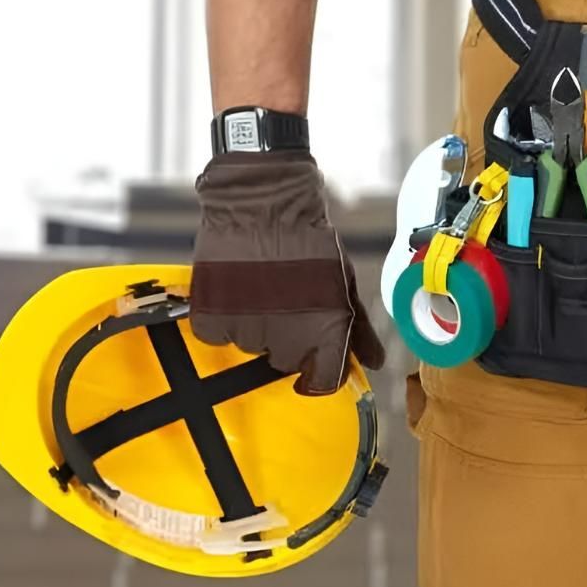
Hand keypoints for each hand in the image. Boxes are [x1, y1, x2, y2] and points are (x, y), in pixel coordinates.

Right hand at [191, 151, 384, 395]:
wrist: (263, 205)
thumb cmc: (309, 241)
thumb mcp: (344, 284)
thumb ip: (359, 330)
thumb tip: (374, 362)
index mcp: (325, 332)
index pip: (324, 381)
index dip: (321, 374)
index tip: (315, 367)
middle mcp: (286, 339)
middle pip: (285, 362)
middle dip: (288, 341)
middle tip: (287, 304)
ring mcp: (247, 331)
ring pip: (251, 347)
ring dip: (256, 327)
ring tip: (262, 290)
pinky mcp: (212, 320)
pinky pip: (219, 336)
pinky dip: (224, 321)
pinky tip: (237, 292)